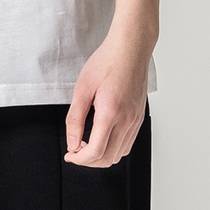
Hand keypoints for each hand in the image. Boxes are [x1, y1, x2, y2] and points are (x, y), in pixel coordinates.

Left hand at [64, 28, 151, 168]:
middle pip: (108, 158)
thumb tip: (72, 142)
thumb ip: (75, 118)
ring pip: (120, 154)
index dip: (79, 159)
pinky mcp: (139, 117)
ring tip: (87, 145)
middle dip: (89, 161)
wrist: (130, 48)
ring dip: (102, 156)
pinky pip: (128, 143)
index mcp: (111, 113)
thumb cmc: (107, 62)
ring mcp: (136, 120)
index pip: (96, 152)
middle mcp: (127, 120)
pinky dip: (114, 148)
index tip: (70, 155)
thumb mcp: (82, 88)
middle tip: (75, 151)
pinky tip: (103, 138)